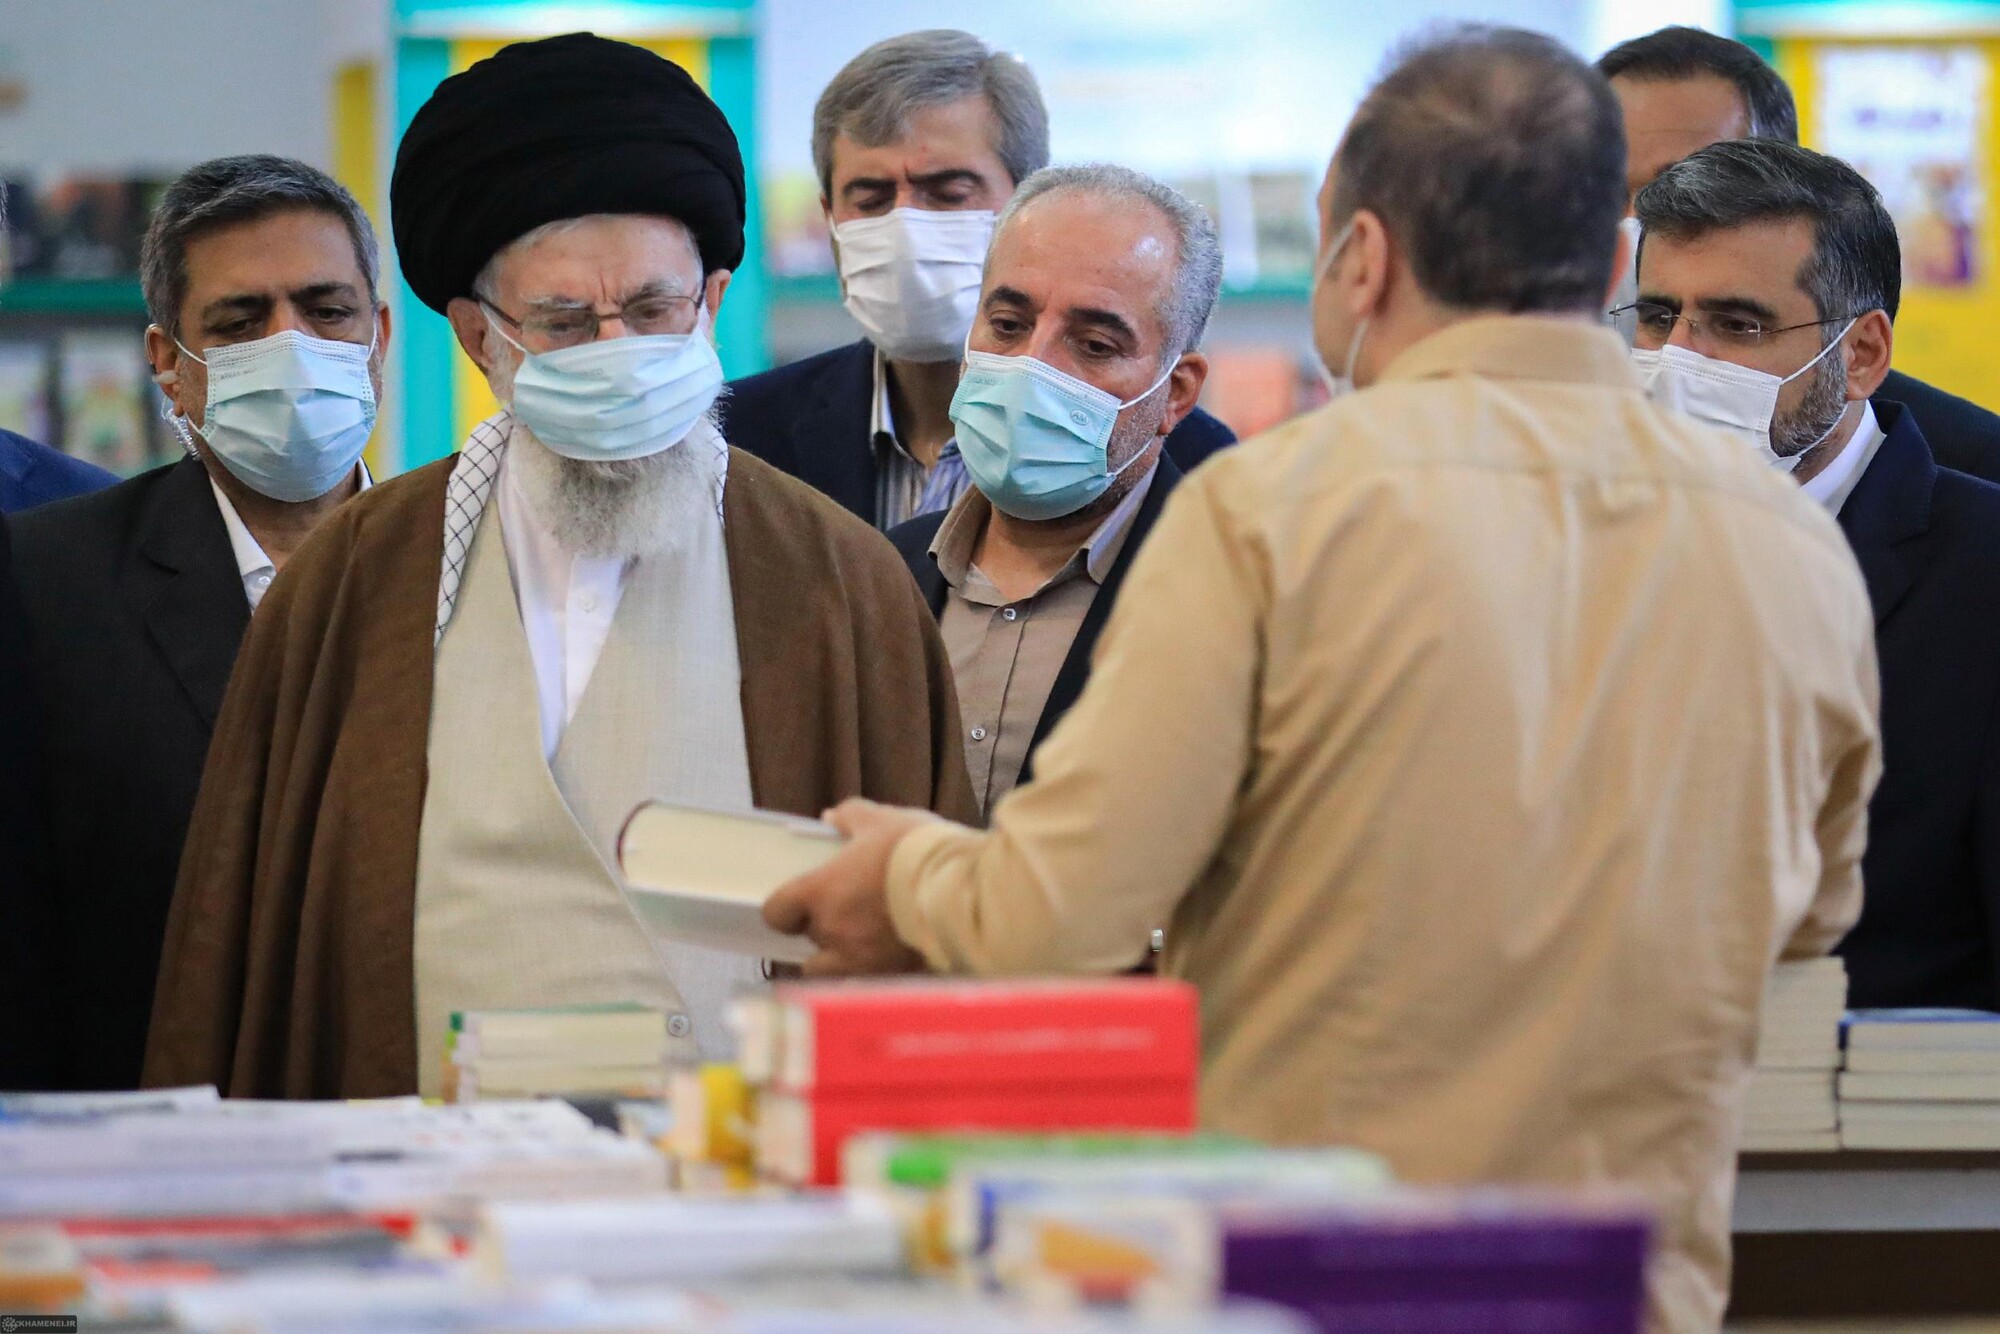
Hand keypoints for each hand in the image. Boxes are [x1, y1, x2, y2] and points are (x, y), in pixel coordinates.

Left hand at [764, 798, 938, 977]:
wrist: (963, 889)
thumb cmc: (917, 852)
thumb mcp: (883, 821)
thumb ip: (852, 817)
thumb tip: (832, 817)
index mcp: (823, 893)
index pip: (777, 913)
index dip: (785, 911)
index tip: (798, 906)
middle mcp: (835, 932)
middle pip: (809, 946)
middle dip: (824, 934)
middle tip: (847, 917)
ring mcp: (862, 961)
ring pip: (834, 973)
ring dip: (842, 962)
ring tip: (867, 945)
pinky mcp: (893, 978)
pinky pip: (871, 983)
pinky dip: (877, 973)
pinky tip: (896, 956)